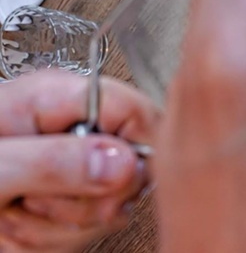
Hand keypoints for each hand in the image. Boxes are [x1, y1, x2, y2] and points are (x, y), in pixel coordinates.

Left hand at [0, 71, 157, 251]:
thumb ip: (54, 162)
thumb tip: (123, 162)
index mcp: (56, 99)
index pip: (135, 110)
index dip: (137, 147)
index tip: (114, 178)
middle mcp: (71, 129)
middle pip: (132, 163)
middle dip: (88, 197)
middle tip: (42, 196)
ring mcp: (70, 166)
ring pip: (113, 201)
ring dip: (63, 221)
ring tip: (19, 207)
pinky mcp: (66, 198)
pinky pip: (92, 225)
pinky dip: (55, 237)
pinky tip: (22, 221)